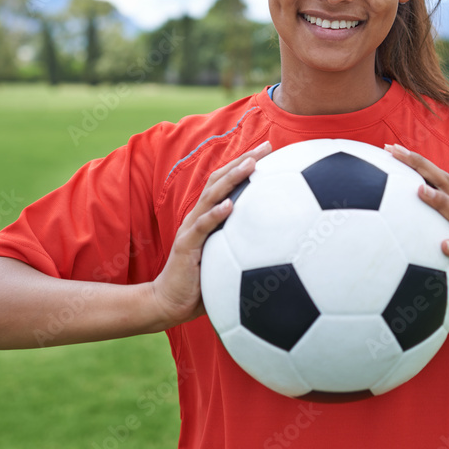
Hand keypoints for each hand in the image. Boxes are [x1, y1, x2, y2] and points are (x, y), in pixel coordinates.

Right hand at [148, 141, 271, 328]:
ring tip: (251, 165)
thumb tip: (280, 244)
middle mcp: (199, 216)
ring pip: (211, 196)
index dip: (245, 163)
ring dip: (231, 179)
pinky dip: (216, 214)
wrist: (169, 302)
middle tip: (267, 147)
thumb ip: (244, 246)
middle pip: (220, 179)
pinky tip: (231, 205)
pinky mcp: (186, 246)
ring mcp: (191, 229)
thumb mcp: (226, 258)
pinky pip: (202, 227)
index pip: (227, 182)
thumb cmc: (201, 283)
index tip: (270, 150)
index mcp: (208, 216)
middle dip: (243, 160)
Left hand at [385, 143, 448, 313]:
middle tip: (396, 153)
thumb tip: (387, 216)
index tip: (389, 148)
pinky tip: (443, 246)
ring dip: (438, 200)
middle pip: (445, 183)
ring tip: (419, 191)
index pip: (434, 177)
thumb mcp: (441, 235)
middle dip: (420, 165)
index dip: (414, 161)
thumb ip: (423, 223)